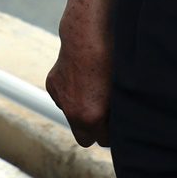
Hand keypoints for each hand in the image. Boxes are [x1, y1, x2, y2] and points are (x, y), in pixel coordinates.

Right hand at [44, 23, 113, 147]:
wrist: (87, 35)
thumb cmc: (111, 61)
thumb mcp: (121, 92)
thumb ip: (118, 114)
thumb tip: (124, 123)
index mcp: (92, 118)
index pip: (104, 142)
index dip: (112, 133)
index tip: (118, 124)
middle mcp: (73, 113)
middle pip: (84, 140)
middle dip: (94, 132)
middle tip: (106, 117)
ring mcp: (60, 99)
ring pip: (72, 116)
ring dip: (81, 110)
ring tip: (94, 90)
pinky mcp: (51, 85)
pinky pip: (62, 99)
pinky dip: (70, 93)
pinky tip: (80, 78)